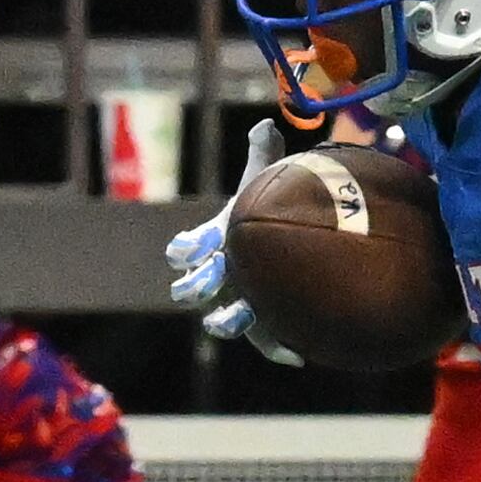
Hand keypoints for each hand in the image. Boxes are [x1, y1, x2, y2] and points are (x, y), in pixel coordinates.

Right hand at [167, 118, 300, 365]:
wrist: (293, 235)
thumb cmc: (270, 206)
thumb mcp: (267, 178)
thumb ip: (264, 154)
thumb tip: (264, 125)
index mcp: (216, 242)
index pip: (187, 247)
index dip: (184, 249)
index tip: (182, 251)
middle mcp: (221, 274)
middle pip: (197, 286)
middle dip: (194, 286)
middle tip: (196, 288)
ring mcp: (241, 299)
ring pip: (227, 319)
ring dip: (226, 321)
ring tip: (230, 322)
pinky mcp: (266, 317)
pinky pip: (266, 338)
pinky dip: (278, 348)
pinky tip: (298, 355)